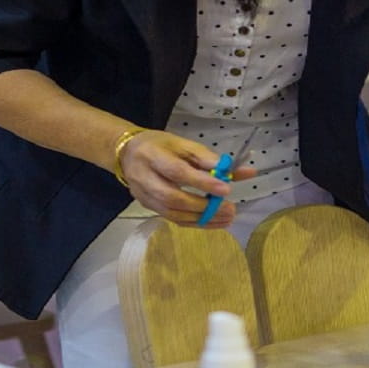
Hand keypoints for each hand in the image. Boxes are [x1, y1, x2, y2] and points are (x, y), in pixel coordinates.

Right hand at [117, 131, 259, 228]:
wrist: (127, 153)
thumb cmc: (160, 146)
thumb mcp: (184, 144)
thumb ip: (210, 159)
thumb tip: (241, 171)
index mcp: (153, 155)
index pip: (177, 172)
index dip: (202, 182)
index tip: (226, 189)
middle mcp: (145, 178)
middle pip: (173, 198)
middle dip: (203, 206)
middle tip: (229, 208)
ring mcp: (144, 196)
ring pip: (172, 213)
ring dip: (202, 219)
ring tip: (226, 218)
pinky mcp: (147, 207)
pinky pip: (172, 219)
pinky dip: (195, 223)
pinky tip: (213, 222)